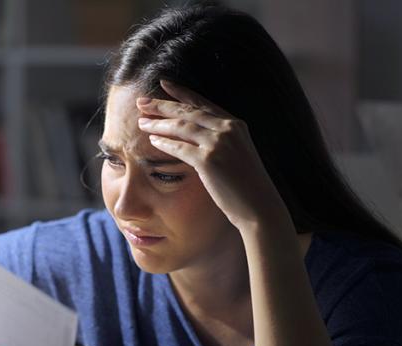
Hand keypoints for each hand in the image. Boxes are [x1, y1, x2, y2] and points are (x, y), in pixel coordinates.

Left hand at [136, 80, 287, 230]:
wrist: (259, 205)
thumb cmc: (246, 184)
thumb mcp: (237, 152)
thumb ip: (220, 139)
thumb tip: (193, 133)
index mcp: (235, 124)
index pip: (202, 103)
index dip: (181, 92)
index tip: (163, 84)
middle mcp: (228, 129)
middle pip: (187, 111)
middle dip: (162, 105)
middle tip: (142, 102)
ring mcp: (219, 143)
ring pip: (181, 127)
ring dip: (158, 123)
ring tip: (141, 122)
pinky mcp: (209, 160)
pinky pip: (179, 147)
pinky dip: (164, 142)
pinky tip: (152, 141)